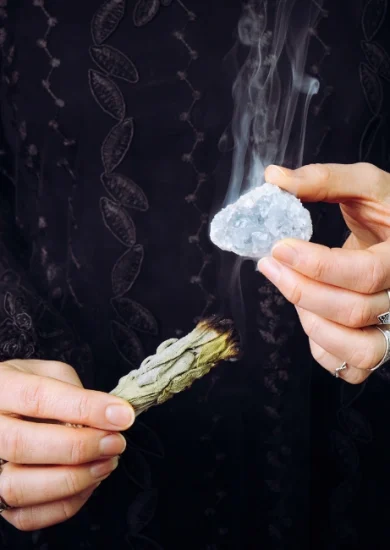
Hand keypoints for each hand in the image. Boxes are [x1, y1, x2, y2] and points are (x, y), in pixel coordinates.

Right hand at [0, 359, 133, 529]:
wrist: (6, 409)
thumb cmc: (32, 388)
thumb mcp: (51, 373)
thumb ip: (75, 392)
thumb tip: (107, 419)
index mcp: (0, 387)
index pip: (37, 397)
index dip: (84, 407)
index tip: (122, 415)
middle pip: (22, 445)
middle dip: (79, 447)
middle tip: (115, 442)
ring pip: (19, 486)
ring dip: (73, 480)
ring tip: (106, 463)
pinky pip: (27, 516)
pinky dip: (66, 504)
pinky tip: (90, 482)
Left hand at [258, 162, 389, 383]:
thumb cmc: (385, 212)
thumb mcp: (365, 185)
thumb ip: (323, 179)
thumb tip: (274, 178)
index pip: (364, 274)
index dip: (316, 265)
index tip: (279, 248)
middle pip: (353, 311)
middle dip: (300, 290)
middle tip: (270, 265)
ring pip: (359, 351)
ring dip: (314, 325)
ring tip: (295, 292)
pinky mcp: (380, 345)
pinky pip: (354, 368)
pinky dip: (324, 350)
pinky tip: (311, 318)